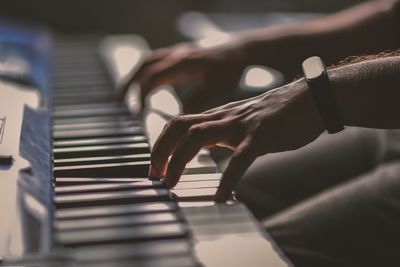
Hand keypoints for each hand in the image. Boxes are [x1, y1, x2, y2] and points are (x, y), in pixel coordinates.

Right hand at [117, 41, 247, 112]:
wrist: (240, 49)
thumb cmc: (231, 67)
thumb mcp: (217, 87)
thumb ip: (198, 100)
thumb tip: (178, 118)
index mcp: (183, 62)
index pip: (152, 77)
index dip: (142, 95)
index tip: (138, 113)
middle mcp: (176, 55)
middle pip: (143, 66)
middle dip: (129, 84)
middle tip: (118, 102)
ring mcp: (176, 53)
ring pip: (146, 62)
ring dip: (134, 77)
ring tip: (124, 96)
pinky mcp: (179, 56)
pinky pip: (155, 63)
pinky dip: (145, 75)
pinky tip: (145, 88)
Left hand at [148, 79, 323, 200]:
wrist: (311, 98)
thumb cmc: (277, 114)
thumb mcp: (242, 122)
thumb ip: (222, 133)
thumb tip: (203, 148)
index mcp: (219, 116)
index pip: (178, 123)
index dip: (161, 144)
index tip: (155, 167)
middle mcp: (224, 117)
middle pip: (179, 127)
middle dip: (160, 151)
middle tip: (154, 177)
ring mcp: (242, 125)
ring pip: (198, 137)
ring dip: (180, 161)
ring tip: (172, 185)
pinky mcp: (262, 136)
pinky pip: (240, 158)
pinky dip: (228, 179)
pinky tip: (222, 197)